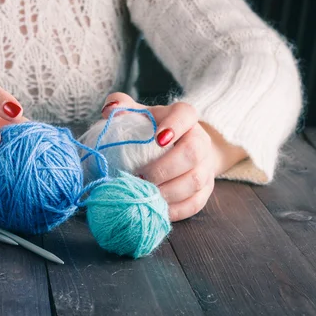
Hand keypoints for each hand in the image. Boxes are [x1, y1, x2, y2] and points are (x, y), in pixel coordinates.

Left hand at [101, 93, 244, 221]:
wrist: (177, 149)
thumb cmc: (150, 130)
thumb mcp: (137, 114)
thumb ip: (122, 106)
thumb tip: (109, 110)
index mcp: (184, 117)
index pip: (186, 114)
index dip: (175, 126)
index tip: (157, 139)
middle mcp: (200, 140)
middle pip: (192, 153)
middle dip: (165, 168)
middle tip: (140, 177)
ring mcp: (206, 166)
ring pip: (196, 181)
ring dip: (168, 192)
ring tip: (145, 195)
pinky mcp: (205, 190)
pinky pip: (195, 203)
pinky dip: (175, 209)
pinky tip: (156, 209)